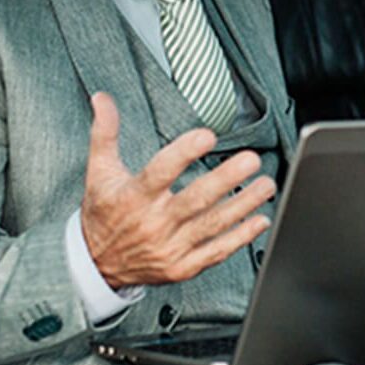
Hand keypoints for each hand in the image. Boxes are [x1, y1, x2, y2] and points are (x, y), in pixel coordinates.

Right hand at [80, 92, 274, 287]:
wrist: (97, 265)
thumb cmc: (103, 214)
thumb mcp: (99, 172)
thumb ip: (105, 133)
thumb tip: (102, 99)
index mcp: (134, 196)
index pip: (160, 172)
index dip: (184, 153)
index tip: (208, 135)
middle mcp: (154, 223)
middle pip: (195, 200)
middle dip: (226, 179)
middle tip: (251, 160)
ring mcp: (170, 246)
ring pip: (213, 224)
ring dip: (243, 204)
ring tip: (266, 185)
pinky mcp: (183, 266)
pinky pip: (216, 251)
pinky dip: (241, 237)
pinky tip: (260, 220)